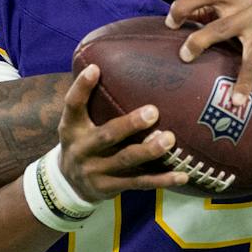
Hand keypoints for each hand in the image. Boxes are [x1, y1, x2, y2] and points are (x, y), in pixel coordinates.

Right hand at [56, 65, 189, 200]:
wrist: (68, 184)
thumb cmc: (83, 142)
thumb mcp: (78, 123)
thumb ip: (94, 102)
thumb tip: (117, 64)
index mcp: (71, 127)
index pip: (72, 105)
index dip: (82, 87)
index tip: (95, 69)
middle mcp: (81, 149)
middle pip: (106, 136)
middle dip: (129, 125)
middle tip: (153, 111)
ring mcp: (95, 171)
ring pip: (125, 160)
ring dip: (149, 150)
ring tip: (169, 139)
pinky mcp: (110, 187)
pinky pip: (139, 183)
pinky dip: (162, 180)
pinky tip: (182, 174)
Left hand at [148, 0, 251, 104]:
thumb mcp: (233, 12)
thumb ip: (208, 11)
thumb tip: (176, 15)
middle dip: (181, 7)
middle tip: (170, 25)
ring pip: (220, 26)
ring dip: (197, 42)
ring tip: (185, 57)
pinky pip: (249, 62)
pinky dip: (241, 81)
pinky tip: (236, 99)